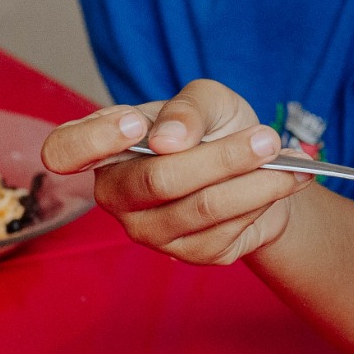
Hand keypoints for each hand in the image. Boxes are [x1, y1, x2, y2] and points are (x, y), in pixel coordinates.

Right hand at [43, 80, 313, 265]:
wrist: (258, 168)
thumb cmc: (215, 127)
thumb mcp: (207, 100)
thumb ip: (187, 109)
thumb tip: (168, 139)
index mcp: (104, 145)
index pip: (65, 150)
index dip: (93, 141)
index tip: (134, 124)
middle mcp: (116, 193)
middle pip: (157, 181)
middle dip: (221, 157)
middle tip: (267, 137)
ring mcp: (147, 230)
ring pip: (201, 208)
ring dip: (255, 182)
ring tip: (288, 160)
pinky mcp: (187, 254)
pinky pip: (226, 230)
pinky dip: (262, 201)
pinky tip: (282, 182)